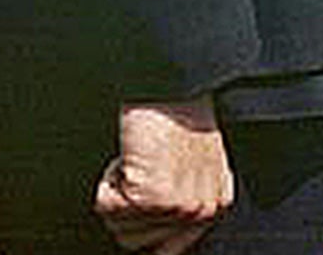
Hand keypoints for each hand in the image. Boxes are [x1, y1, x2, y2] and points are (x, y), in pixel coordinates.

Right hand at [93, 98, 233, 253]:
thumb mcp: (195, 166)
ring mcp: (178, 207)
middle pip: (136, 244)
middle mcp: (201, 211)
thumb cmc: (178, 115)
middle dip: (127, 209)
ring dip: (118, 194)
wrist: (172, 85)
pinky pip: (107, 207)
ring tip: (140, 160)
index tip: (136, 205)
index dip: (142, 227)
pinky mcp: (151, 197)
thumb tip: (152, 239)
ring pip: (120, 230)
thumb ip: (182, 201)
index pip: (168, 249)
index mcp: (215, 206)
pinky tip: (130, 156)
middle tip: (142, 169)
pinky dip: (108, 180)